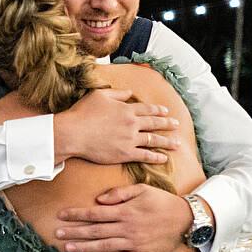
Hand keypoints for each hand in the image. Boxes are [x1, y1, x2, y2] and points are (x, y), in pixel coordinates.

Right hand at [52, 89, 180, 165]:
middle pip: (154, 123)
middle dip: (167, 124)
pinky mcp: (125, 153)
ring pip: (153, 140)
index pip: (147, 109)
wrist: (73, 133)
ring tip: (177, 143)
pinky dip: (155, 157)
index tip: (166, 112)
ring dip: (167, 142)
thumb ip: (117, 94)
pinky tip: (164, 158)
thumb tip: (130, 93)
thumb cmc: (83, 113)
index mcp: (126, 109)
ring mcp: (130, 139)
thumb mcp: (99, 95)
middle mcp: (132, 123)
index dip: (158, 110)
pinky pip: (145, 155)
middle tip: (177, 125)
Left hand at [55, 184, 193, 251]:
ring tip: (68, 250)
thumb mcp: (142, 189)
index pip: (95, 213)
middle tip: (57, 234)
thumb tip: (98, 199)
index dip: (76, 214)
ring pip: (104, 247)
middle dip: (74, 233)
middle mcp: (127, 228)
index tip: (61, 215)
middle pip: (95, 231)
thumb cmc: (162, 201)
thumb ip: (119, 193)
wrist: (186, 219)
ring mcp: (134, 243)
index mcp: (126, 211)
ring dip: (85, 249)